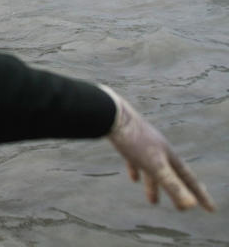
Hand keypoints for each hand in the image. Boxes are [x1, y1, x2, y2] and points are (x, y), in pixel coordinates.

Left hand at [100, 86, 214, 210]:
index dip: (200, 195)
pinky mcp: (126, 141)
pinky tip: (134, 179)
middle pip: (172, 175)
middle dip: (178, 192)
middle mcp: (159, 149)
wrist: (111, 113)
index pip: (189, 179)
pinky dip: (136, 170)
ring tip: (153, 202)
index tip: (211, 209)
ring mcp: (143, 144)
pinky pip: (135, 159)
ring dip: (154, 186)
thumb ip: (172, 184)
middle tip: (182, 210)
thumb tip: (191, 205)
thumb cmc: (134, 139)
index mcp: (168, 155)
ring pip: (153, 168)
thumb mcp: (154, 165)